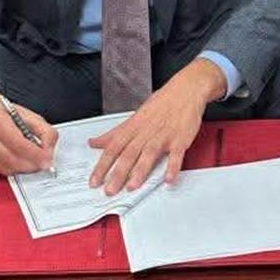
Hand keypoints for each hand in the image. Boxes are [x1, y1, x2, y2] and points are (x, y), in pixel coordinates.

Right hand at [0, 86, 57, 174]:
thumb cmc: (6, 113)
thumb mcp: (31, 116)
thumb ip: (45, 132)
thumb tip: (49, 150)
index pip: (18, 144)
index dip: (35, 155)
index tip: (47, 160)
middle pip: (12, 160)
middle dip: (31, 165)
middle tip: (43, 164)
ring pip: (5, 169)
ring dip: (22, 169)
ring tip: (32, 163)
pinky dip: (11, 169)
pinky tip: (18, 161)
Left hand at [87, 57, 224, 193]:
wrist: (186, 90)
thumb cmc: (161, 104)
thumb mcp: (134, 117)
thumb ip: (114, 133)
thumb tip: (95, 142)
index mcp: (133, 127)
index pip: (113, 148)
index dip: (102, 165)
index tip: (94, 180)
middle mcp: (146, 132)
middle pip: (129, 154)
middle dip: (118, 173)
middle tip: (109, 190)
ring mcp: (163, 136)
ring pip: (149, 154)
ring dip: (140, 171)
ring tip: (132, 186)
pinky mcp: (180, 139)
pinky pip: (176, 155)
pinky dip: (172, 167)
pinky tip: (168, 178)